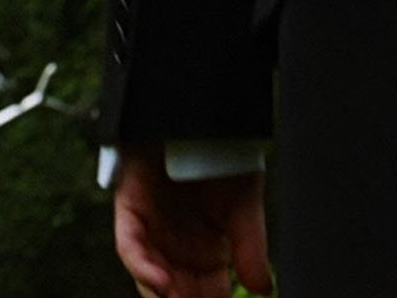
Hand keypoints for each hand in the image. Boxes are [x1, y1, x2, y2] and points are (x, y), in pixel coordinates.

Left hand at [114, 151, 272, 297]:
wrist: (199, 116)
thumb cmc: (222, 157)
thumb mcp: (245, 204)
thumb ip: (250, 246)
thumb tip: (264, 289)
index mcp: (206, 249)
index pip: (208, 291)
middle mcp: (176, 246)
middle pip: (177, 291)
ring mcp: (152, 231)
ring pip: (151, 278)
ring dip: (165, 296)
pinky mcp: (131, 212)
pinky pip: (132, 249)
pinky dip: (145, 268)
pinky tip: (164, 284)